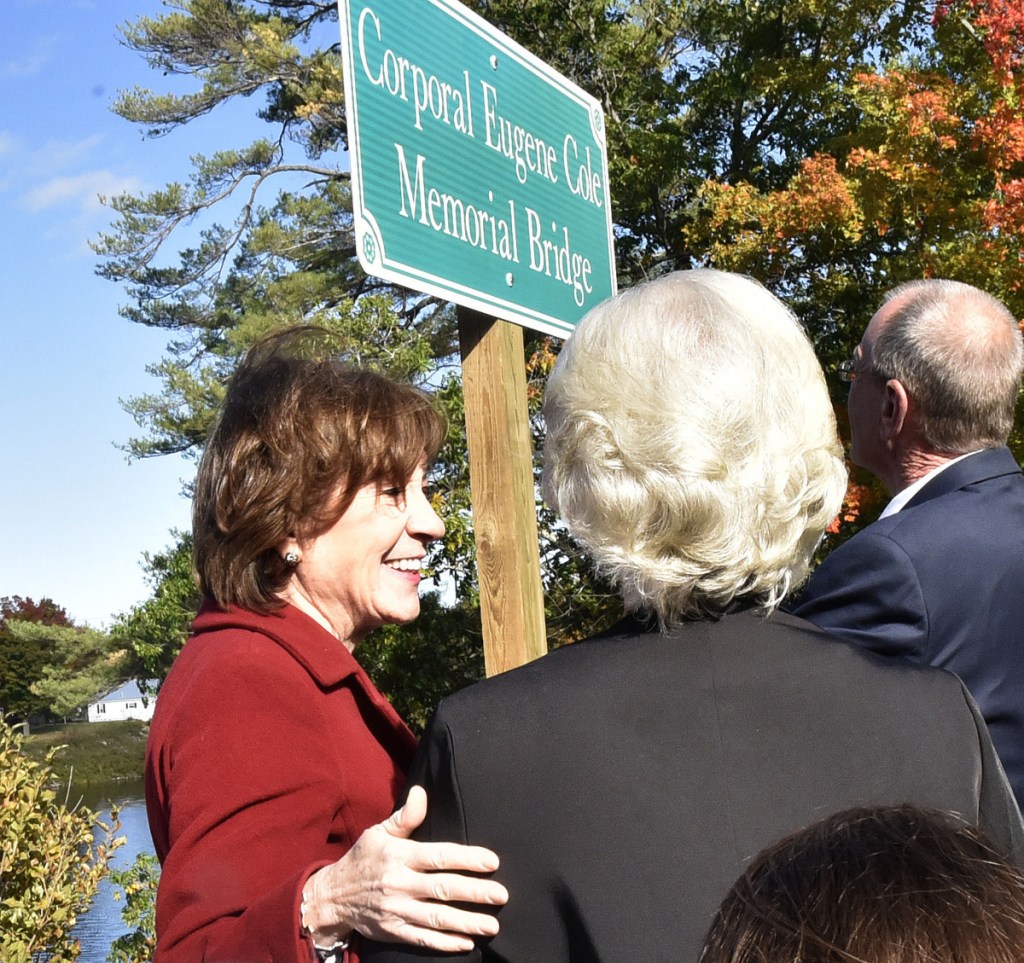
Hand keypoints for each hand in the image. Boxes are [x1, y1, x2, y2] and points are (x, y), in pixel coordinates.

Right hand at [302, 786, 508, 952]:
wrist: (332, 896)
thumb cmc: (363, 858)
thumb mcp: (379, 832)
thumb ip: (405, 816)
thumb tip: (422, 792)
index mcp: (399, 856)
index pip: (438, 856)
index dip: (467, 859)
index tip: (492, 861)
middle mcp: (399, 883)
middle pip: (443, 888)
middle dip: (474, 892)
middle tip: (502, 895)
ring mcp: (396, 910)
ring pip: (436, 918)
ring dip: (466, 922)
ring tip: (492, 924)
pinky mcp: (393, 931)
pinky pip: (422, 939)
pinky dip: (445, 943)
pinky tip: (466, 943)